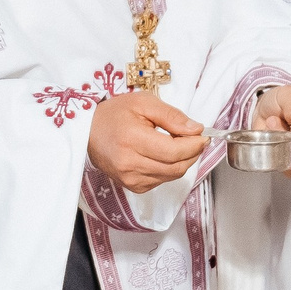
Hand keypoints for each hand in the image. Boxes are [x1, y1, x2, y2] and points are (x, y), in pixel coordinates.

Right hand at [87, 91, 206, 193]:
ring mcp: (130, 178)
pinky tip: (162, 155)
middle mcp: (130, 164)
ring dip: (182, 161)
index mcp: (132, 140)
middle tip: (194, 139)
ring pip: (171, 176)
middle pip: (176, 167)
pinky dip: (169, 169)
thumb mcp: (143, 103)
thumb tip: (196, 129)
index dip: (194, 145)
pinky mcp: (132, 186)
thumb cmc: (114, 114)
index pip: (174, 151)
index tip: (202, 135)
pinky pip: (161, 180)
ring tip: (178, 144)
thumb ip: (172, 116)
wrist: (88, 131)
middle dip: (192, 153)